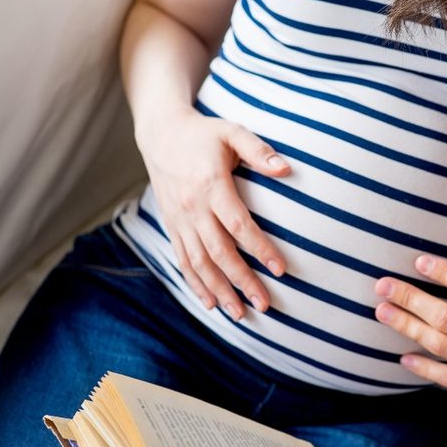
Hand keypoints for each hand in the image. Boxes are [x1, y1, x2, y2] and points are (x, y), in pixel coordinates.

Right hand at [138, 107, 289, 319]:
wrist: (160, 133)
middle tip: (265, 305)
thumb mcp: (233, 132)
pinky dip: (195, 284)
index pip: (238, 224)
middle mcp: (192, 207)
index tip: (280, 270)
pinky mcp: (171, 225)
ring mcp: (179, 219)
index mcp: (210, 184)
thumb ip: (259, 151)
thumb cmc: (204, 134)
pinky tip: (211, 303)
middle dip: (242, 281)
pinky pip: (182, 260)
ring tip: (240, 314)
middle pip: (219, 252)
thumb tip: (286, 170)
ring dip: (219, 290)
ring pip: (199, 263)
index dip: (259, 249)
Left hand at [375, 255, 446, 446]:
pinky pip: (446, 378)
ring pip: (438, 344)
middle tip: (383, 285)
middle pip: (445, 315)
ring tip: (383, 312)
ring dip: (407, 327)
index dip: (443, 272)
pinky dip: (423, 368)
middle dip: (410, 297)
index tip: (421, 262)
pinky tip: (404, 358)